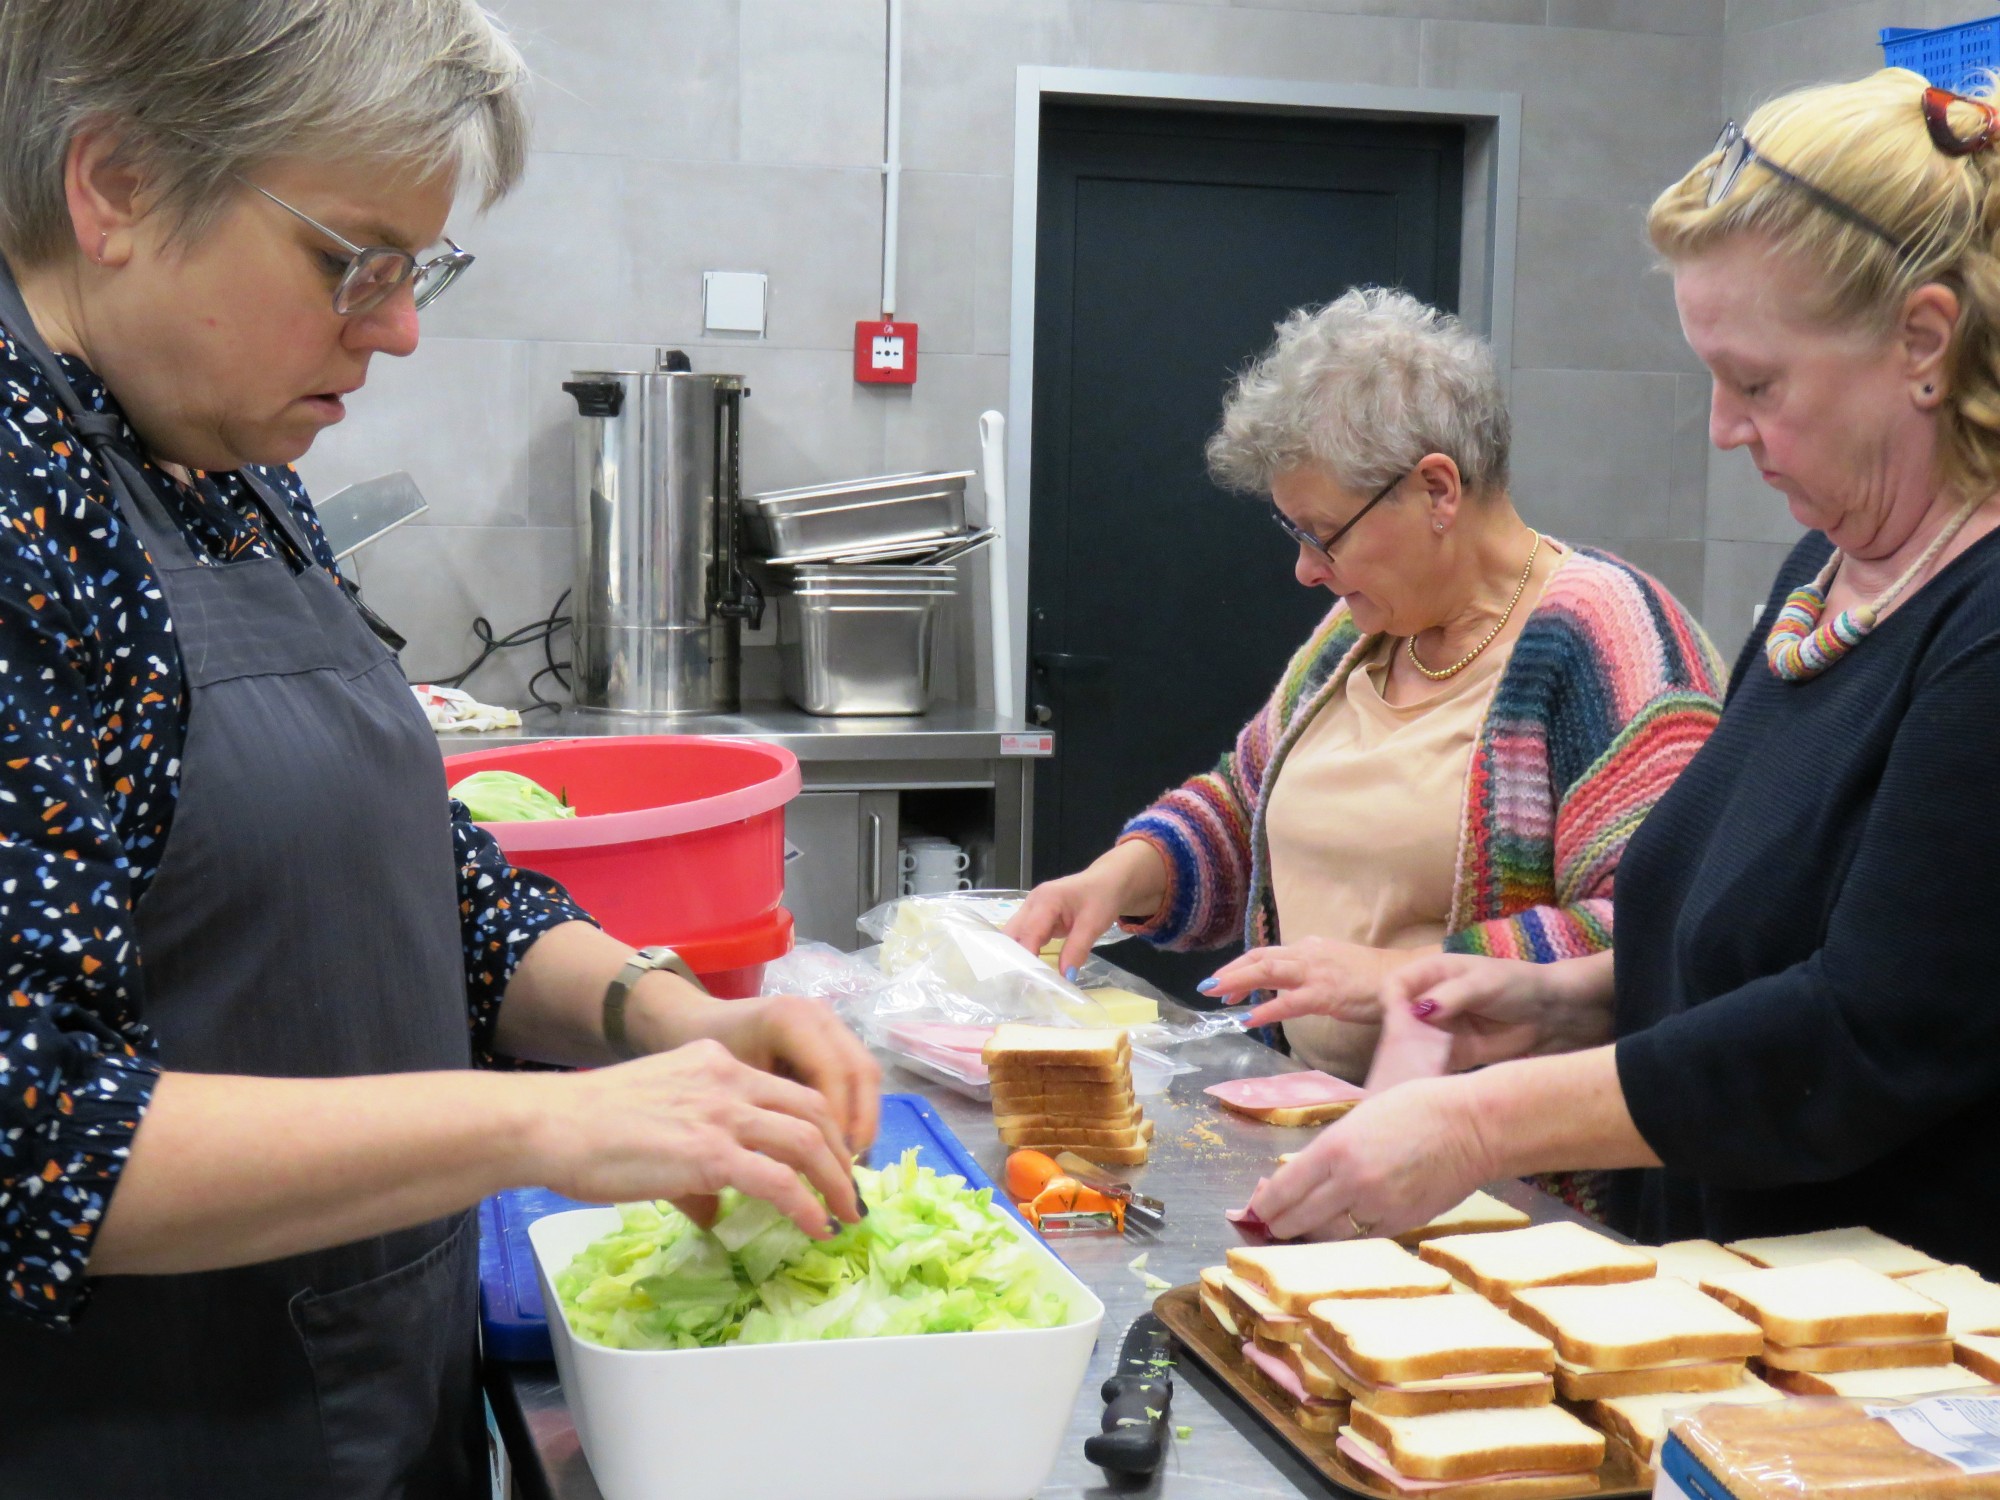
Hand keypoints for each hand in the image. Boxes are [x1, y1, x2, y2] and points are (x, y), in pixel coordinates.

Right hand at [531, 1039, 863, 1237]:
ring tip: (846, 1213)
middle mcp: (727, 1078)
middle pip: (812, 1109)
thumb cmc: (586, 1129)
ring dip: (836, 1180)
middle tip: (850, 1190)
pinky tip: (815, 1226)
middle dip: (840, 1152)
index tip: (830, 1161)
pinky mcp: (710, 1153)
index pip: (787, 1089)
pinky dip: (806, 1205)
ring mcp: (721, 1114)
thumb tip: (715, 1209)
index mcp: (715, 1063)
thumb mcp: (656, 1118)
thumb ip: (695, 1158)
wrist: (549, 1124)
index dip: (820, 1127)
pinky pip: (779, 1180)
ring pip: (807, 1139)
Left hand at [688, 992, 881, 1158]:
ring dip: (861, 1119)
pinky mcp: (829, 1032)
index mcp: (788, 1020)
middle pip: (860, 1071)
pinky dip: (853, 1108)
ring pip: (864, 1071)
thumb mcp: (724, 1092)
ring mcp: (827, 1019)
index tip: (831, 1169)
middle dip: (859, 1125)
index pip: (831, 1074)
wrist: (689, 1022)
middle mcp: (815, 1013)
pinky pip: (853, 1070)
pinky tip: (838, 1142)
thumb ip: (760, 1125)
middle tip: (849, 1171)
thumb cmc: (697, 1060)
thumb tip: (792, 1180)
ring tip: (846, 1163)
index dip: (837, 1125)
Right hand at [1004, 840, 1165, 976]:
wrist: (1108, 882)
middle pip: (1012, 934)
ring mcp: (1031, 911)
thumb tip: (1066, 978)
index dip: (1025, 957)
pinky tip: (1027, 972)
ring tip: (1018, 983)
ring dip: (1015, 957)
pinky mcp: (1035, 919)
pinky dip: (1025, 954)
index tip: (1024, 981)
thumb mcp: (1094, 924)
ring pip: (1014, 937)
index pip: (1029, 932)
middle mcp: (1032, 903)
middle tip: (1014, 986)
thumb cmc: (1102, 898)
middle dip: (1010, 958)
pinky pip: (1024, 938)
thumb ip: (1077, 950)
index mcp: (1045, 900)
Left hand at [1210, 937, 1393, 1024]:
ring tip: (1218, 995)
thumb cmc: (1371, 978)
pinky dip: (1265, 1010)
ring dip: (1238, 983)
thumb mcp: (1333, 966)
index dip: (1240, 967)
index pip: (1266, 954)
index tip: (1221, 982)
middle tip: (1207, 987)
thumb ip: (1309, 972)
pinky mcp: (1325, 994)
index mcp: (1308, 948)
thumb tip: (1288, 985)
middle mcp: (1307, 954)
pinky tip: (1248, 1018)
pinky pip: (1288, 1002)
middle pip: (1260, 959)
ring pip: (1267, 972)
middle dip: (1231, 973)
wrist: (1404, 977)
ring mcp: (1315, 973)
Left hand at [1246, 1076, 1491, 1241]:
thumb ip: (1326, 1152)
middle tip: (1272, 1221)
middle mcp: (1351, 1182)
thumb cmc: (1417, 1108)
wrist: (1473, 1126)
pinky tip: (1339, 1228)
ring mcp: (1377, 1208)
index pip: (1282, 1191)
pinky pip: (1359, 1241)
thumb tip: (1293, 1179)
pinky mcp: (1401, 1225)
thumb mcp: (1357, 1119)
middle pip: (1295, 1221)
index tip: (1255, 1207)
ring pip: (1325, 1238)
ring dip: (1309, 1234)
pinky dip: (1344, 1237)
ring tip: (1302, 1227)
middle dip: (1277, 1224)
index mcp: (1335, 1148)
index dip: (1262, 1205)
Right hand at [1379, 952, 1614, 1070]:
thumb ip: (1452, 995)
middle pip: (1397, 1017)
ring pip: (1409, 1044)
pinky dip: (1426, 1071)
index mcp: (1432, 973)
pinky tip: (1430, 1079)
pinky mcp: (1452, 1054)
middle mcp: (1429, 1000)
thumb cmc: (1518, 985)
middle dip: (1398, 1035)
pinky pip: (1429, 1063)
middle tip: (1412, 1052)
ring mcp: (1439, 1030)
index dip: (1393, 1002)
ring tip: (1419, 1069)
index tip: (1401, 1021)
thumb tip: (1419, 1011)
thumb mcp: (1485, 983)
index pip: (1395, 985)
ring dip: (1410, 1057)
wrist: (1552, 1014)